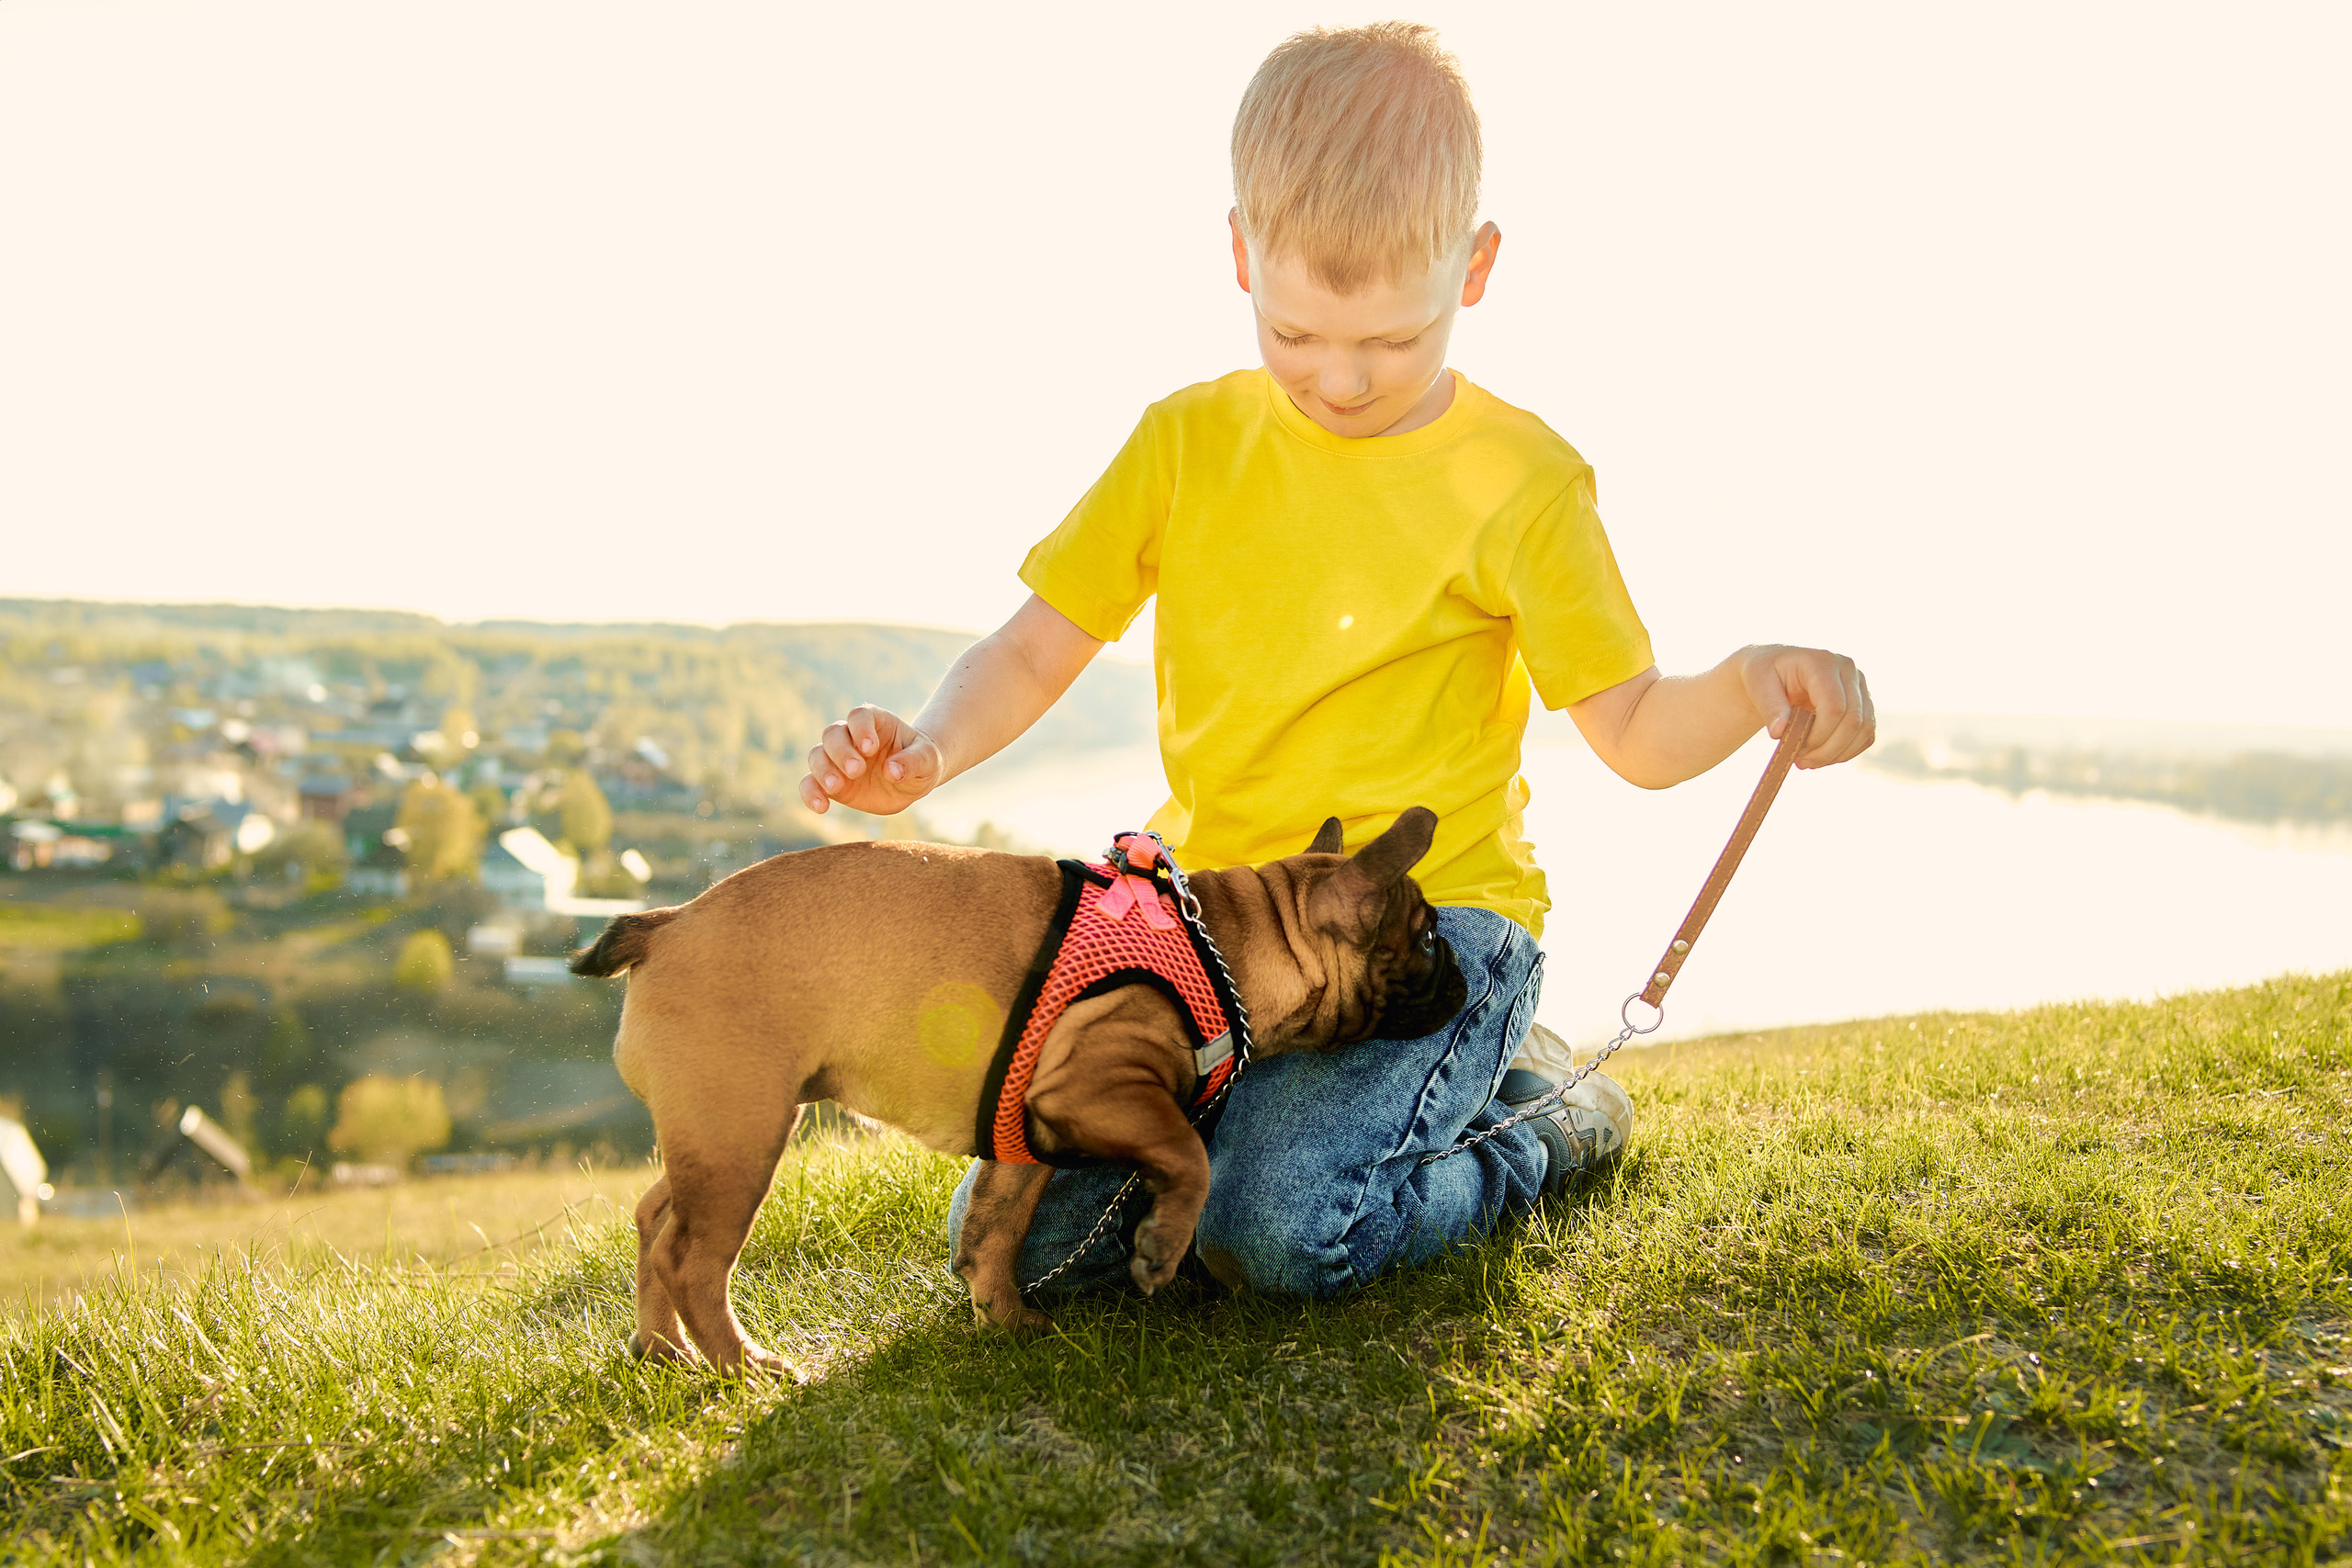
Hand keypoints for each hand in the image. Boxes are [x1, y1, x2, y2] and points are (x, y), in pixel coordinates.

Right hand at [797, 704, 943, 814]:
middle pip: (833, 734)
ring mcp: (838, 759)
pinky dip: (810, 793)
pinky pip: (810, 784)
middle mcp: (851, 737)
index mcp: (876, 723)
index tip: (869, 748)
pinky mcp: (831, 782)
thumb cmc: (922, 762)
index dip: (860, 728)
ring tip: (836, 787)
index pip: (859, 716)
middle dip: (840, 751)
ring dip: (822, 770)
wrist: (912, 781)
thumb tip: (891, 770)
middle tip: (856, 770)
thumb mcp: (928, 760)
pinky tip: (821, 807)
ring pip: (816, 755)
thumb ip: (913, 761)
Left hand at [1738, 645, 1875, 768]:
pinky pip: (1867, 734)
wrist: (1773, 668)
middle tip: (1801, 761)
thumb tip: (1780, 732)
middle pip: (1854, 720)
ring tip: (1809, 761)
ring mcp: (1859, 685)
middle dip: (1827, 749)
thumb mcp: (1756, 684)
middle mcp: (1848, 670)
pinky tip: (1822, 757)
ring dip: (1838, 753)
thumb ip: (1769, 706)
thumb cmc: (1764, 674)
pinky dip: (1847, 751)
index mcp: (1823, 662)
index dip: (1819, 735)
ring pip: (1865, 729)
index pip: (1834, 706)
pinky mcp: (1863, 701)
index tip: (1796, 748)